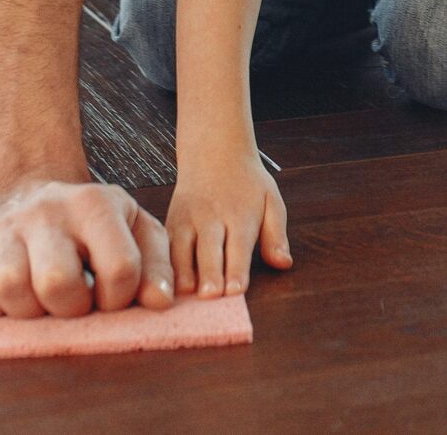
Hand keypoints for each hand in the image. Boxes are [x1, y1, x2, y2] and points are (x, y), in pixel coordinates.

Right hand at [0, 173, 172, 318]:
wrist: (32, 192)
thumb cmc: (90, 224)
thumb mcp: (135, 228)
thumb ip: (156, 264)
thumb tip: (160, 302)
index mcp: (94, 204)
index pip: (120, 270)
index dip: (118, 300)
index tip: (109, 298)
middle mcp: (46, 210)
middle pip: (58, 283)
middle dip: (70, 309)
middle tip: (73, 303)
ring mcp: (4, 227)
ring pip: (11, 288)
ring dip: (28, 312)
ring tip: (41, 302)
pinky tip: (9, 301)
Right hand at [167, 150, 291, 298]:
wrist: (214, 151)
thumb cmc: (246, 183)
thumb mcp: (271, 201)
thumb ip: (276, 235)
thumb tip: (283, 263)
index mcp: (239, 215)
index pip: (239, 246)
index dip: (237, 269)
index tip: (235, 290)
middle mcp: (211, 218)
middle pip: (209, 249)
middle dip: (209, 273)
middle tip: (210, 295)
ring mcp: (187, 220)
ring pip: (181, 247)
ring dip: (182, 271)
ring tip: (183, 293)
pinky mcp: (169, 223)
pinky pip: (164, 245)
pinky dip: (162, 263)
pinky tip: (162, 283)